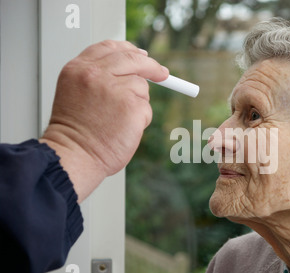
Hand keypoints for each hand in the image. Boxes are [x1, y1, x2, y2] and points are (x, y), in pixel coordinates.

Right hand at [40, 40, 168, 201]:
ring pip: (141, 87)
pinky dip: (141, 120)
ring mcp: (115, 89)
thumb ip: (99, 77)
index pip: (110, 47)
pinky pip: (146, 108)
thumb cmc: (75, 133)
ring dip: (138, 103)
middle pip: (133, 59)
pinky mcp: (132, 106)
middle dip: (151, 66)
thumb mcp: (77, 93)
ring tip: (117, 121)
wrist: (74, 156)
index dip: (129, 50)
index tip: (141, 55)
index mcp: (79, 68)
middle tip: (163, 74)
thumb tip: (135, 70)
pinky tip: (123, 129)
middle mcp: (96, 74)